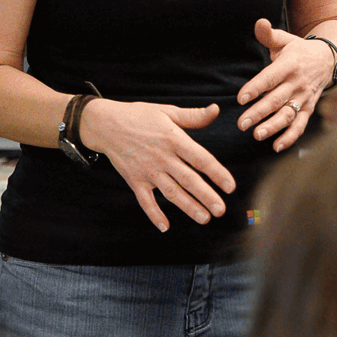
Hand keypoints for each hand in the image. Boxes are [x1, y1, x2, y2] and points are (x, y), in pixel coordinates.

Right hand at [79, 99, 234, 232]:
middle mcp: (162, 157)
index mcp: (173, 139)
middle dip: (206, 196)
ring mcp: (147, 171)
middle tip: (221, 210)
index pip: (200, 158)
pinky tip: (165, 227)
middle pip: (188, 179)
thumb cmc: (139, 116)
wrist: (105, 124)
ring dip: (188, 207)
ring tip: (205, 219)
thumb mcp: (167, 111)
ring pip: (171, 192)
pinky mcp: (134, 180)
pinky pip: (145, 200)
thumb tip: (216, 110)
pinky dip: (154, 214)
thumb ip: (193, 116)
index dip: (217, 173)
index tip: (230, 186)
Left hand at [235, 18, 335, 152]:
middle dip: (259, 112)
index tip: (241, 98)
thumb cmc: (298, 50)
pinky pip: (300, 125)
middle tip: (241, 124)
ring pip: (288, 114)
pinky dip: (290, 137)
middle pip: (277, 99)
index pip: (270, 77)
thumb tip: (259, 22)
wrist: (328, 59)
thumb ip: (269, 34)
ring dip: (273, 127)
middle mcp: (297, 82)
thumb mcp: (285, 39)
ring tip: (257, 135)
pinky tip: (276, 146)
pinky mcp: (309, 108)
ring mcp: (304, 97)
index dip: (256, 87)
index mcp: (289, 64)